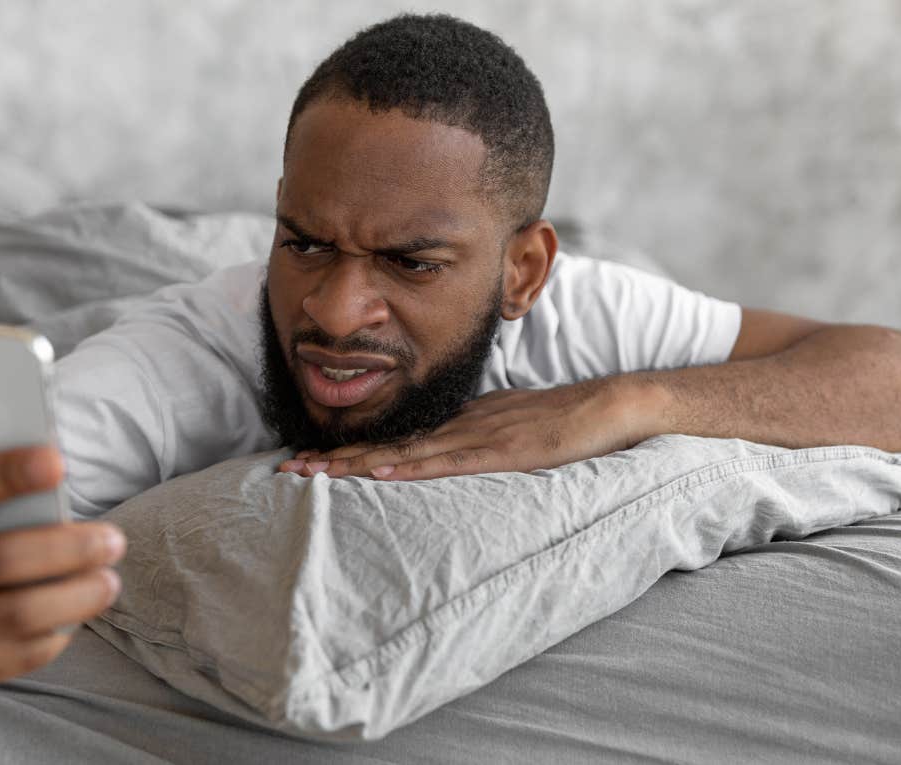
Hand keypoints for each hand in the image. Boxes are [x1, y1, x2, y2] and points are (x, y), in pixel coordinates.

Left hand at [277, 377, 661, 480]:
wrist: (613, 404)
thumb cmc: (568, 421)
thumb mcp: (512, 430)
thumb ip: (478, 443)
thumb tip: (445, 461)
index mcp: (461, 422)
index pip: (395, 441)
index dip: (349, 451)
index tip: (309, 461)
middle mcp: (460, 426)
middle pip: (388, 446)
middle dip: (336, 458)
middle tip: (287, 469)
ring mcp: (480, 436)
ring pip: (407, 454)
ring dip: (356, 465)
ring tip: (313, 473)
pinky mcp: (503, 451)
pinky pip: (448, 462)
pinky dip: (410, 469)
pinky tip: (379, 474)